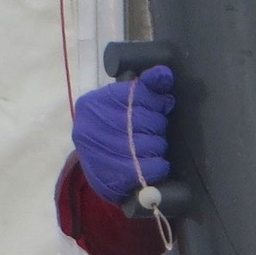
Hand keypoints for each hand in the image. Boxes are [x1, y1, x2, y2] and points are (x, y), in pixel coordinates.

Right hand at [71, 67, 173, 206]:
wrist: (94, 165)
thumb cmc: (111, 127)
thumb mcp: (122, 102)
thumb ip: (144, 88)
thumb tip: (164, 75)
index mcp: (93, 103)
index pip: (138, 94)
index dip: (156, 101)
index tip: (161, 106)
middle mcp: (91, 127)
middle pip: (145, 120)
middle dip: (157, 125)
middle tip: (153, 130)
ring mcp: (100, 154)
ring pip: (150, 144)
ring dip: (158, 146)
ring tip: (151, 146)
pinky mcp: (111, 179)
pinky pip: (150, 168)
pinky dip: (159, 165)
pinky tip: (156, 163)